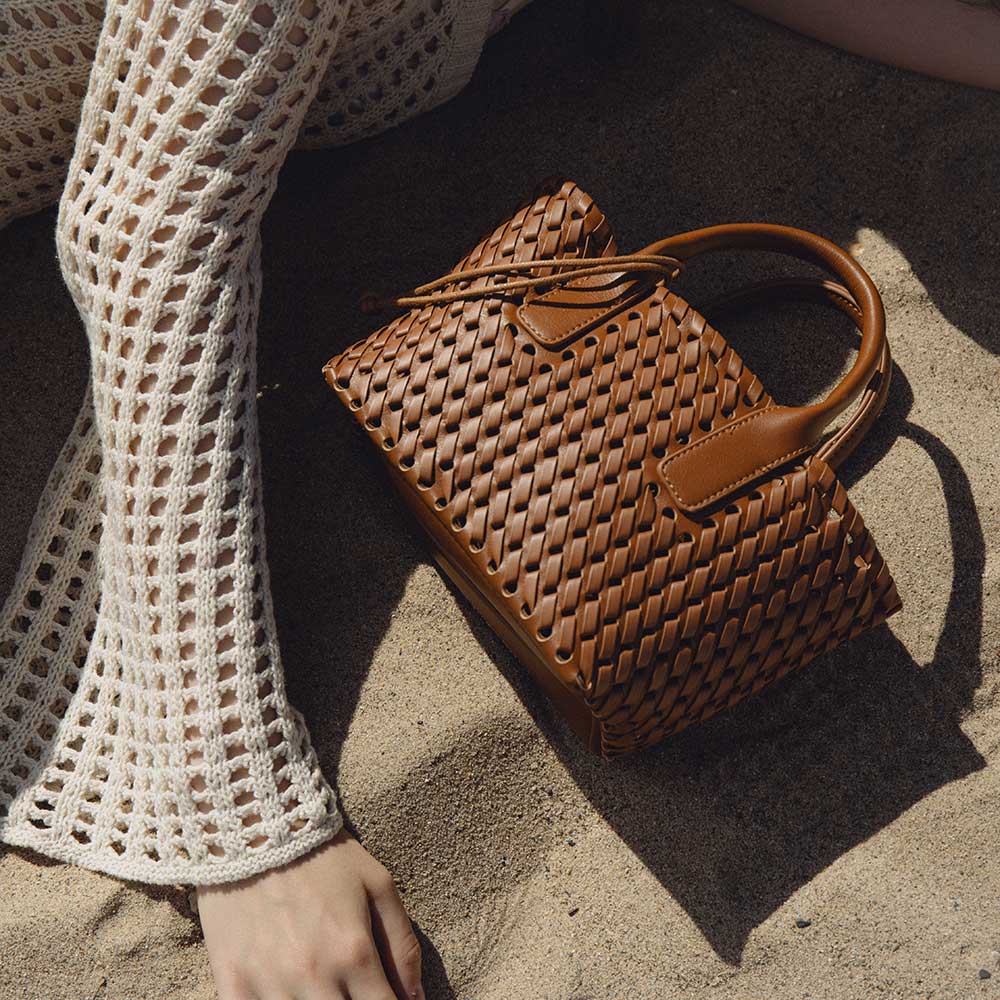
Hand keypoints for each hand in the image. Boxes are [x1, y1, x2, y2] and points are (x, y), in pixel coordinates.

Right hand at [195, 827, 424, 999]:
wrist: (255, 830)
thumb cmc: (323, 856)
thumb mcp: (377, 885)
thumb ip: (402, 944)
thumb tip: (416, 998)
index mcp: (353, 952)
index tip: (387, 999)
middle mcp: (314, 976)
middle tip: (355, 990)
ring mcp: (270, 985)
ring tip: (326, 988)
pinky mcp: (233, 986)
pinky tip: (289, 994)